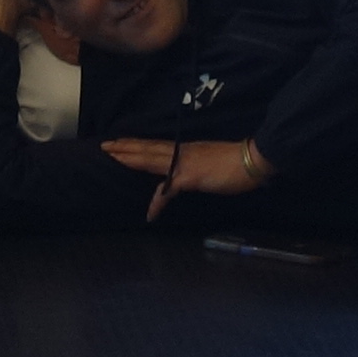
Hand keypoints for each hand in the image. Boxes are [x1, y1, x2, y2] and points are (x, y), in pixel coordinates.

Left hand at [98, 134, 268, 215]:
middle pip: (148, 148)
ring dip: (131, 158)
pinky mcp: (188, 177)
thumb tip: (197, 171)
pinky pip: (167, 191)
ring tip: (113, 156)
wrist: (251, 159)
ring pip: (151, 159)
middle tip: (106, 145)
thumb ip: (201, 165)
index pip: (158, 146)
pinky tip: (150, 215)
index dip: (139, 144)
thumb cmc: (239, 161)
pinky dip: (157, 203)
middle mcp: (182, 153)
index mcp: (187, 150)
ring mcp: (183, 164)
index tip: (123, 141)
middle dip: (126, 147)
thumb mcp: (213, 161)